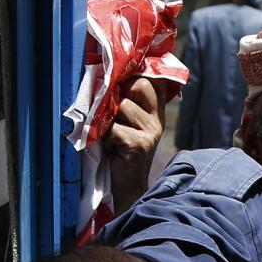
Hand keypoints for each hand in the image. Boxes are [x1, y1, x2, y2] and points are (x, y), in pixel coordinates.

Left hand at [106, 77, 166, 212]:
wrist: (127, 186)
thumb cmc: (120, 153)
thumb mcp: (125, 124)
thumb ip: (123, 104)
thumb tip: (104, 79)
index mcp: (155, 110)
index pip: (150, 79)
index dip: (132, 75)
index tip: (118, 81)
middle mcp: (157, 118)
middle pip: (138, 84)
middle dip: (119, 92)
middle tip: (111, 111)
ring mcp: (150, 131)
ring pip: (121, 105)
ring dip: (108, 120)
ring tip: (110, 136)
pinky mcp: (140, 144)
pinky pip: (114, 128)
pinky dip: (106, 137)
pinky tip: (111, 148)